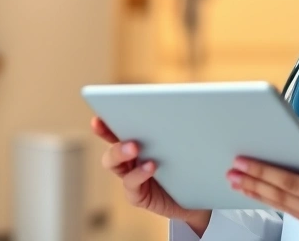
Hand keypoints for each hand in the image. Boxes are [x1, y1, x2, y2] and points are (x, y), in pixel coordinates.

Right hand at [90, 117, 211, 233]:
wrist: (197, 196)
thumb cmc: (188, 164)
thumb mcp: (181, 142)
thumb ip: (172, 127)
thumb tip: (179, 102)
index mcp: (136, 141)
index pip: (116, 127)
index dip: (106, 120)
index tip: (101, 112)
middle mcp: (128, 158)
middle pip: (110, 140)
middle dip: (108, 132)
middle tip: (119, 122)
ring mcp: (130, 176)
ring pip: (113, 163)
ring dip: (120, 152)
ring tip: (134, 147)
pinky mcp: (137, 194)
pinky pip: (130, 184)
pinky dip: (138, 174)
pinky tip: (151, 166)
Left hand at [226, 136, 298, 240]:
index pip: (292, 182)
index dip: (266, 172)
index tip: (246, 162)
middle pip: (281, 196)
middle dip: (253, 182)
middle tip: (232, 171)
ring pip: (282, 206)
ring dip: (258, 193)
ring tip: (238, 181)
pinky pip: (291, 212)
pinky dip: (273, 201)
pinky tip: (260, 192)